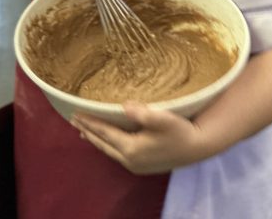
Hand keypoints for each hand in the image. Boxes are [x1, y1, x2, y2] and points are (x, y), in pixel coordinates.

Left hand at [70, 102, 205, 174]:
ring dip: (96, 140)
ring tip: (84, 133)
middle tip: (74, 122)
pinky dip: (108, 146)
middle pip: (103, 144)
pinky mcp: (142, 166)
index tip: (75, 114)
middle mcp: (130, 159)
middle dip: (88, 132)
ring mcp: (135, 165)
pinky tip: (107, 143)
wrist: (197, 147)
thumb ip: (143, 113)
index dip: (90, 123)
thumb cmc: (180, 131)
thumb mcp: (163, 119)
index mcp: (131, 147)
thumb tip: (124, 106)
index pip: (105, 133)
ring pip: (109, 151)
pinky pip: (117, 154)